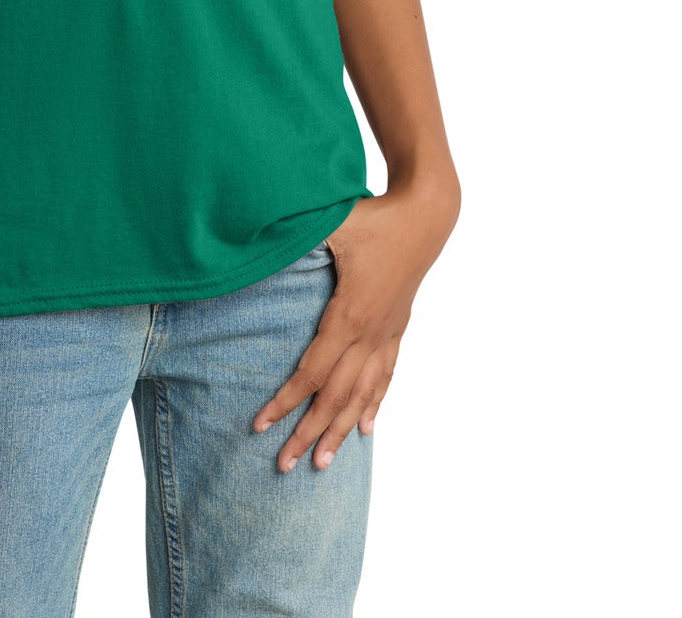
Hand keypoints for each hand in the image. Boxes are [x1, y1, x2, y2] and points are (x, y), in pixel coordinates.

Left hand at [252, 183, 458, 471]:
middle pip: (335, 396)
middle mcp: (369, 333)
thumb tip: (254, 236)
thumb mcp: (332, 223)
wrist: (427, 215)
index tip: (259, 426)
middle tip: (285, 466)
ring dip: (341, 431)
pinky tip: (367, 429)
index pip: (311, 372)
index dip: (284, 401)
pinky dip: (374, 404)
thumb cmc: (374, 215)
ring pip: (362, 394)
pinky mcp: (398, 327)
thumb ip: (294, 234)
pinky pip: (385, 375)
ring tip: (323, 463)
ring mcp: (387, 333)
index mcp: (348, 314)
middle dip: (309, 432)